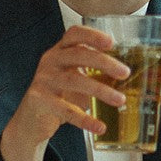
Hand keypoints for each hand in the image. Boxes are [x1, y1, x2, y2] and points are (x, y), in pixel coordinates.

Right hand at [0, 25, 129, 160]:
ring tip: (120, 100)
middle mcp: (50, 61)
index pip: (74, 34)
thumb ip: (96, 74)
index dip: (92, 35)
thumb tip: (129, 77)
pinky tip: (99, 126)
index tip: (111, 42)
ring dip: (100, 90)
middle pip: (78, 55)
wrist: (31, 120)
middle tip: (125, 73)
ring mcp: (43, 80)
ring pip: (74, 80)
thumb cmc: (59, 96)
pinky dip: (85, 119)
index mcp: (60, 51)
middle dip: (104, 62)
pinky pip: (66, 109)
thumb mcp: (76, 80)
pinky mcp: (39, 100)